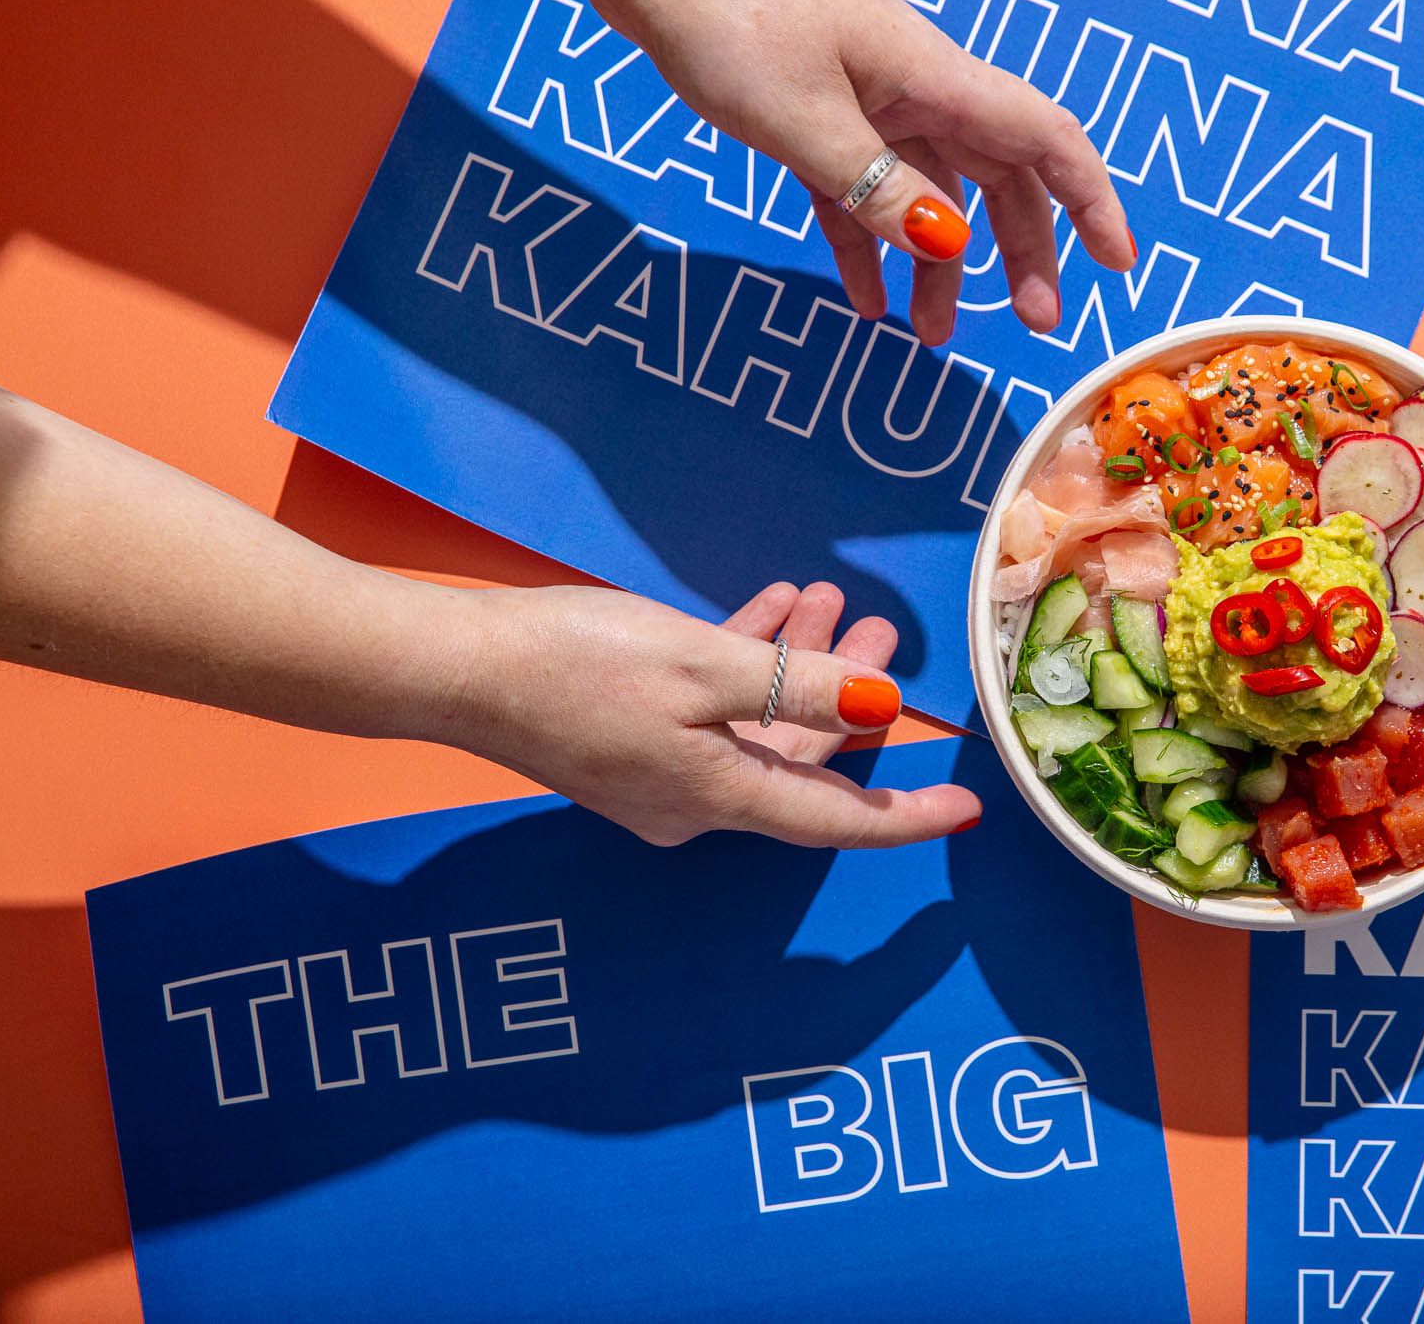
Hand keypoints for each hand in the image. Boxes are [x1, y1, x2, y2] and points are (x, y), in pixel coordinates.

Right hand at [444, 579, 980, 847]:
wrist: (457, 666)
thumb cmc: (576, 664)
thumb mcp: (704, 666)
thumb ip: (800, 687)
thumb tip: (882, 704)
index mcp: (721, 796)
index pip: (837, 819)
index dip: (906, 816)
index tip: (966, 809)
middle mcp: (696, 800)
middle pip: (800, 758)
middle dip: (848, 697)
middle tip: (887, 636)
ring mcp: (659, 774)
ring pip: (758, 725)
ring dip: (800, 667)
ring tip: (829, 604)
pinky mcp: (629, 741)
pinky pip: (711, 711)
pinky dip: (747, 664)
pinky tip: (770, 609)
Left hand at [591, 0, 1135, 344]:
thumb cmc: (725, 17)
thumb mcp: (801, 119)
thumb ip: (875, 188)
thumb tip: (947, 245)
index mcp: (930, 77)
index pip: (1043, 139)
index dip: (1089, 201)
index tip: (1116, 264)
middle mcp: (914, 89)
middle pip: (997, 176)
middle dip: (1023, 251)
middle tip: (1035, 322)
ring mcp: (868, 103)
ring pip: (930, 193)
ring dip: (940, 266)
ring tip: (932, 335)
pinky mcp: (819, 118)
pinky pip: (863, 193)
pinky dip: (869, 246)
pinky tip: (866, 301)